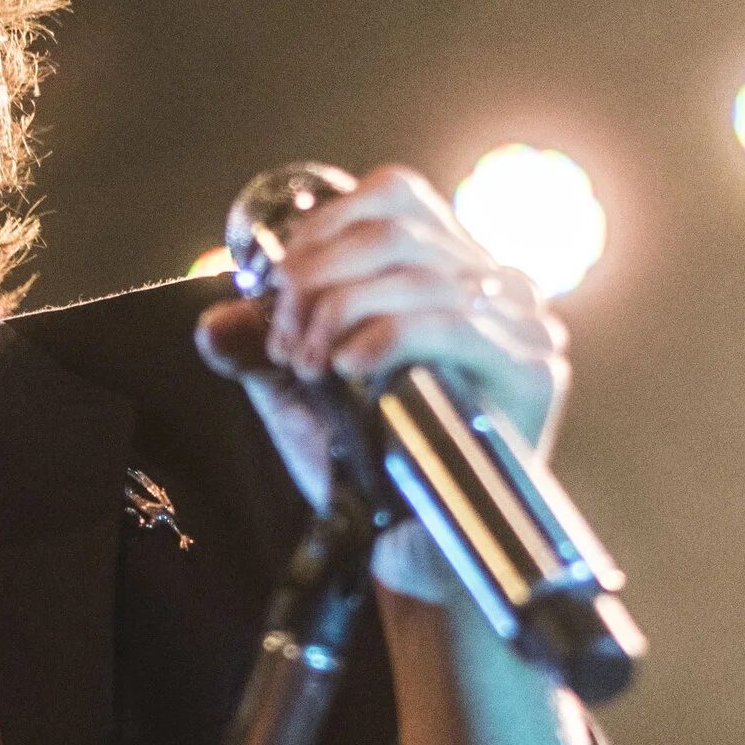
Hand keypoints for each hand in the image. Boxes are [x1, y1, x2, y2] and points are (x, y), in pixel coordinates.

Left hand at [195, 164, 569, 514]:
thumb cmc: (370, 469)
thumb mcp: (302, 392)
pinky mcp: (531, 371)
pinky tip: (349, 368)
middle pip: (399, 228)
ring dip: (339, 311)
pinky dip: (385, 335)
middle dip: (319, 276)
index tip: (277, 281)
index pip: (396, 195)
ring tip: (307, 363)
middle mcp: (496, 285)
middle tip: (284, 335)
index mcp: (451, 269)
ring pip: (419, 273)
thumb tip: (213, 320)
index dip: (326, 225)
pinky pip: (453, 324)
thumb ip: (263, 345)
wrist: (413, 549)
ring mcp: (523, 324)